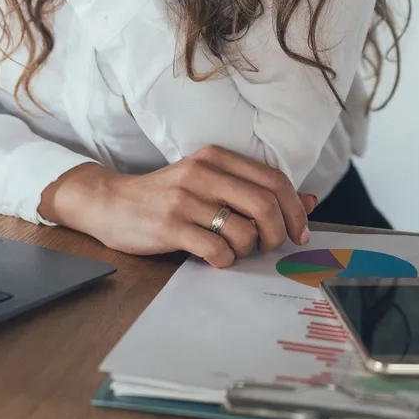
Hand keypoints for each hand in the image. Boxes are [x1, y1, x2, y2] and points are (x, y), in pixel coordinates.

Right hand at [38, 146, 318, 268]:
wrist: (110, 202)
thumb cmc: (164, 196)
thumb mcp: (208, 182)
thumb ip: (254, 188)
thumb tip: (308, 200)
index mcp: (215, 157)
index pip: (274, 180)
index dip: (296, 211)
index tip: (299, 233)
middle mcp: (201, 172)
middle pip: (265, 204)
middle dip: (277, 234)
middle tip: (270, 247)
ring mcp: (184, 199)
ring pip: (243, 231)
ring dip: (248, 250)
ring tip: (235, 250)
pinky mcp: (169, 226)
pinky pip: (216, 250)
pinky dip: (225, 261)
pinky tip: (214, 257)